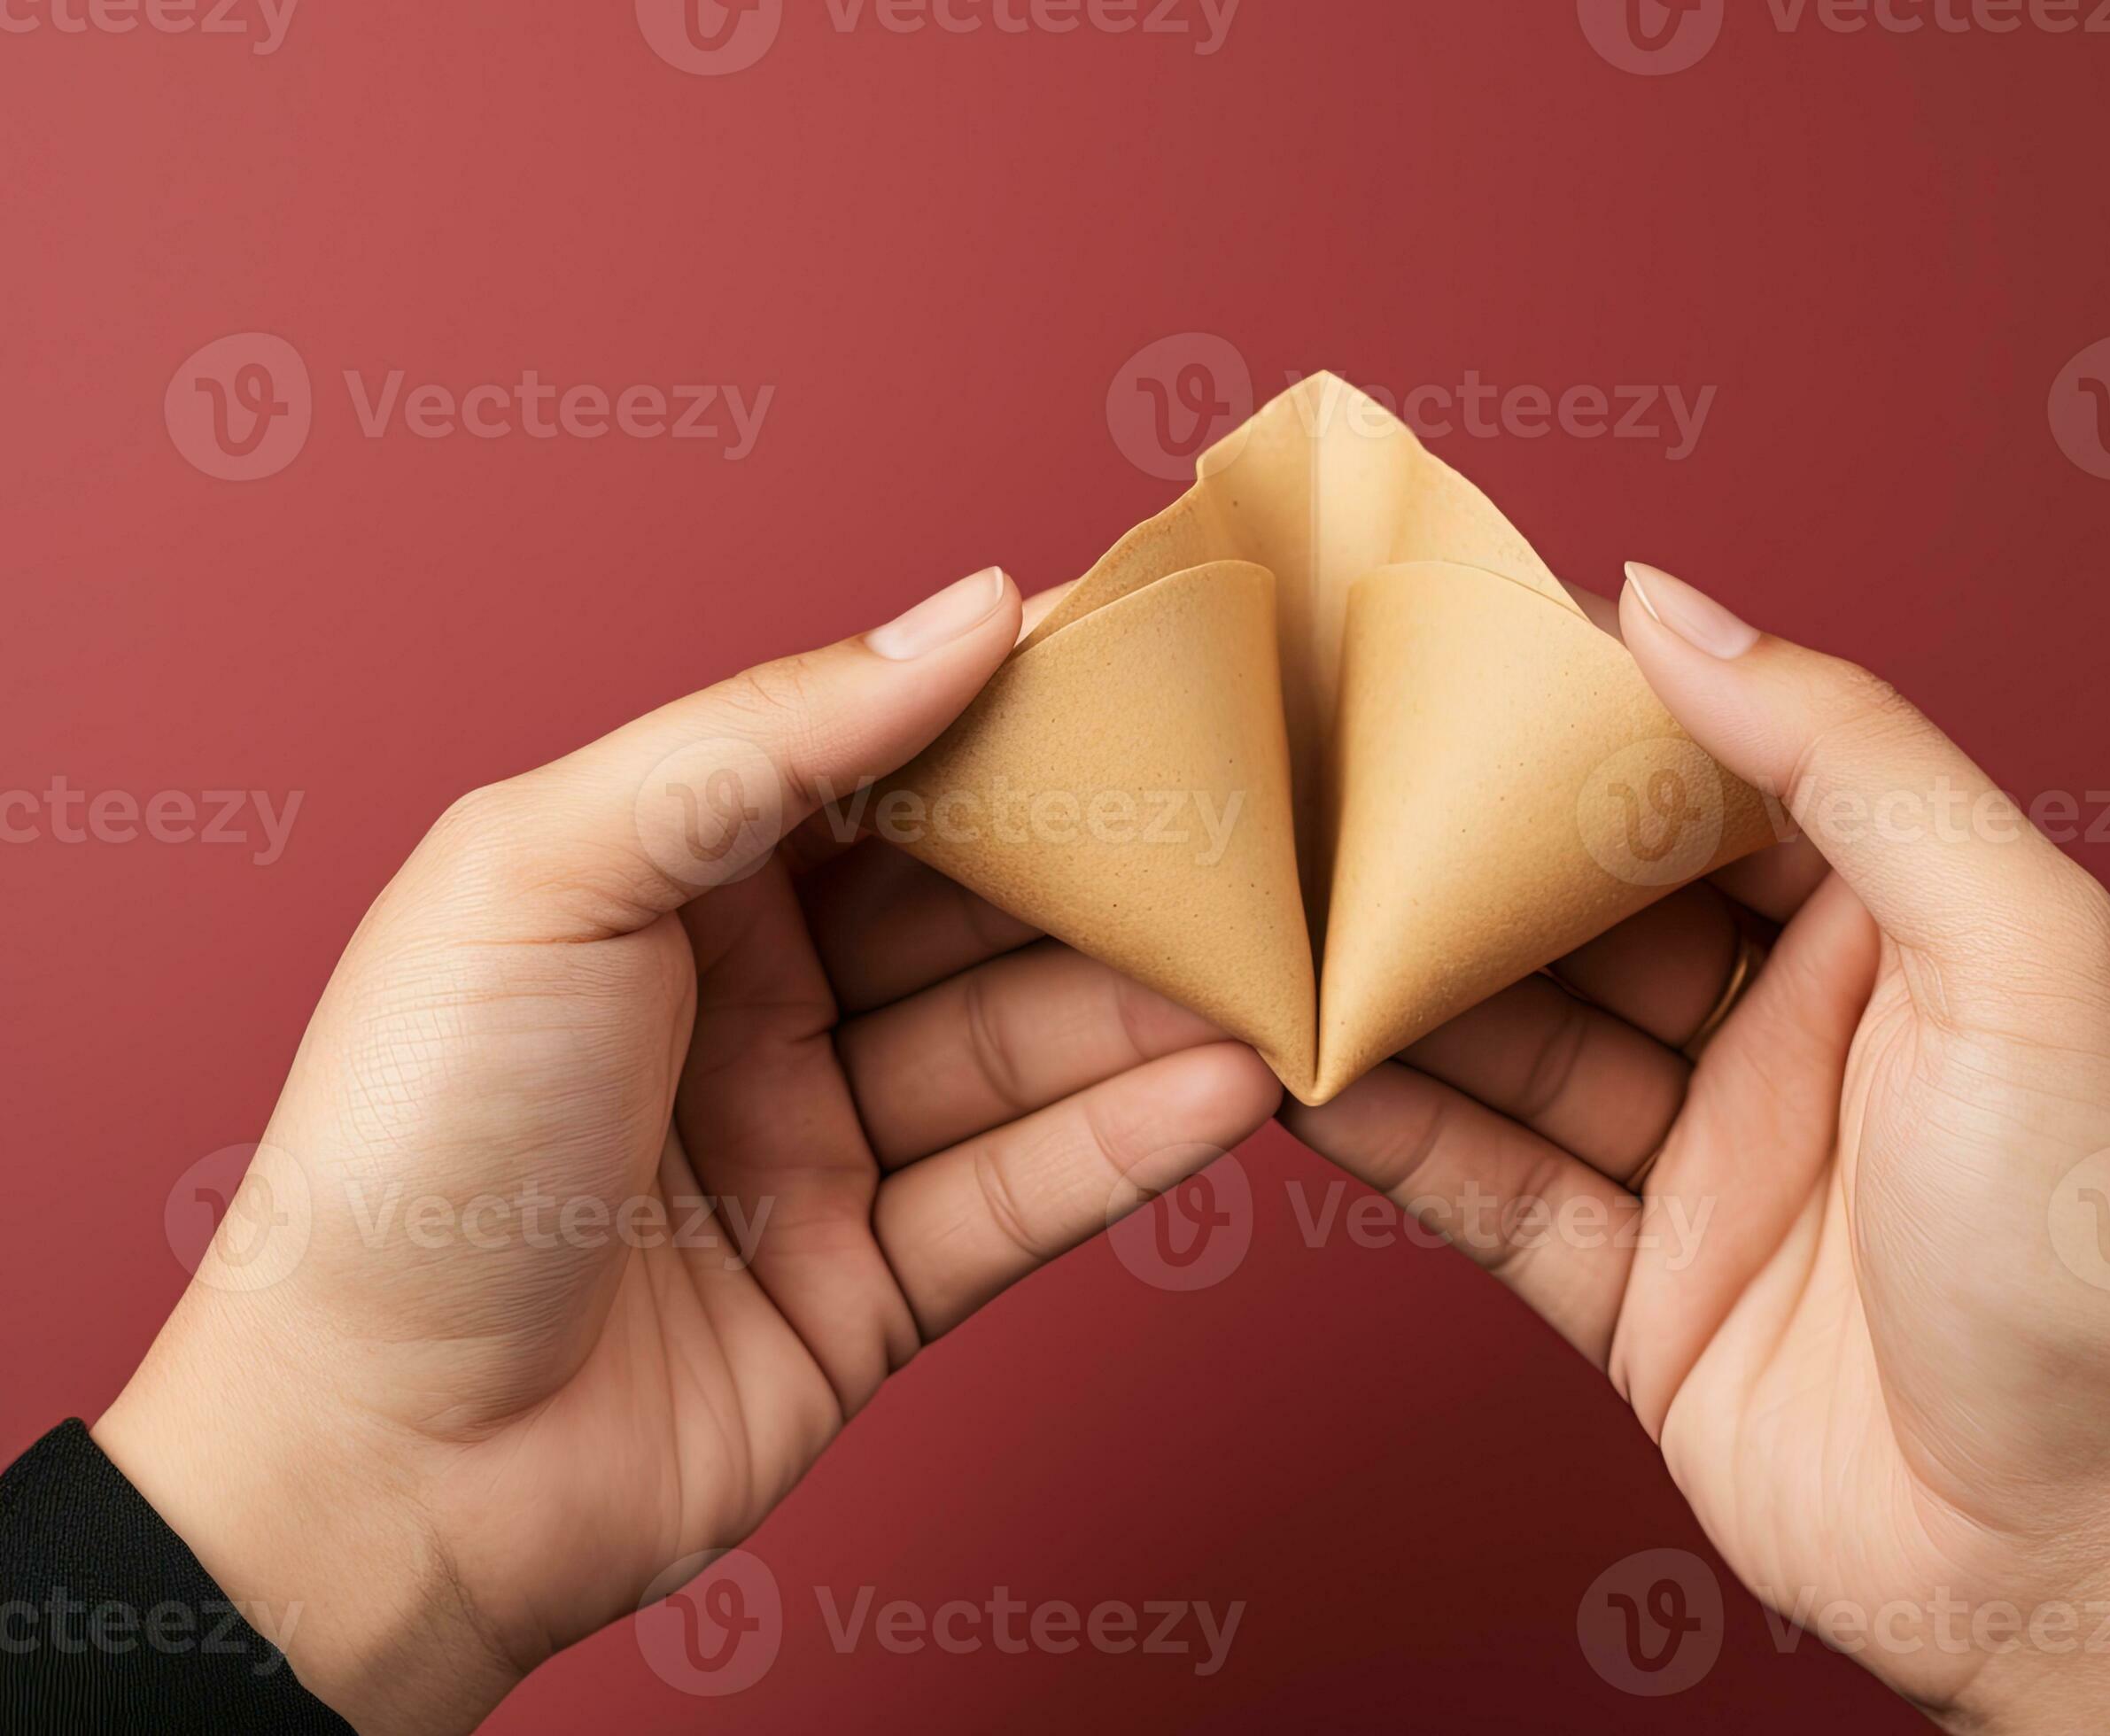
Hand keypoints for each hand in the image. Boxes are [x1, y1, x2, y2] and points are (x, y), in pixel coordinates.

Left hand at [95, 569, 1280, 1733]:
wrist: (369, 1469)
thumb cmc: (404, 1149)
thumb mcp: (550, 872)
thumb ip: (768, 736)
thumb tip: (964, 611)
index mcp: (661, 878)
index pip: (876, 764)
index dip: (1010, 711)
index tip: (1153, 657)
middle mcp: (749, 1003)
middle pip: (971, 909)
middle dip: (1107, 866)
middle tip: (1254, 819)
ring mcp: (814, 1147)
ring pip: (1017, 1049)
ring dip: (1146, 1009)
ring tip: (1276, 962)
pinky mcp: (870, 1286)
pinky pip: (1019, 1195)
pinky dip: (1123, 1146)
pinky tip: (1225, 1089)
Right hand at [1283, 563, 2109, 1732]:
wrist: (2077, 1568)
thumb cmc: (2100, 1258)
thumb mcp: (2025, 955)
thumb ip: (1855, 761)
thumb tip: (1675, 604)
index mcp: (1905, 926)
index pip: (1714, 774)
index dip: (1586, 710)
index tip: (1443, 641)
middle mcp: (1798, 1031)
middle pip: (1589, 908)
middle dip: (1461, 847)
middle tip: (1313, 771)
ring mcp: (1709, 1161)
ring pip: (1519, 1041)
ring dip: (1401, 986)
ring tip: (1266, 910)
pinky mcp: (1638, 1289)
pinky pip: (1492, 1185)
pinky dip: (1396, 1132)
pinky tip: (1296, 1070)